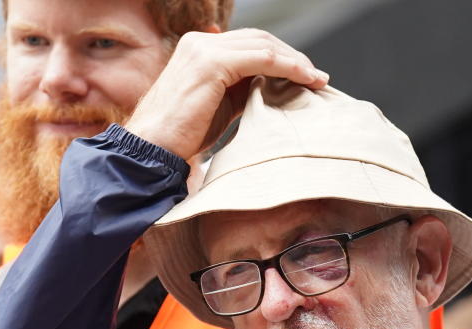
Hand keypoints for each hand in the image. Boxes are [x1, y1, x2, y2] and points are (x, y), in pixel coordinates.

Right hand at [125, 29, 327, 161]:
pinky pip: (261, 59)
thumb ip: (242, 88)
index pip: (250, 43)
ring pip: (264, 46)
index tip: (305, 75)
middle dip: (292, 56)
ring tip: (316, 79)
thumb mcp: (220, 104)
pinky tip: (304, 79)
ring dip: (295, 61)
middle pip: (260, 39)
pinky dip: (287, 67)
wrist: (155, 147)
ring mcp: (204, 49)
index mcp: (200, 48)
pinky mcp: (211, 64)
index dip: (281, 56)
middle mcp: (201, 42)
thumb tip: (273, 85)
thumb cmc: (184, 133)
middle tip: (316, 76)